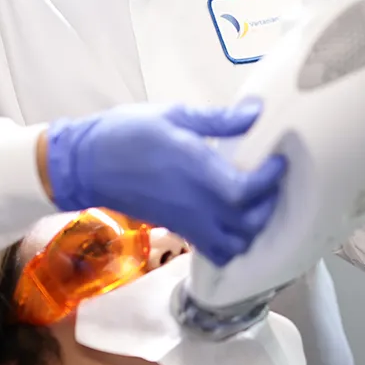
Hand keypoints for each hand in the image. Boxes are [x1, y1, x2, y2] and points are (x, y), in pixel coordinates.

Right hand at [41, 102, 285, 265]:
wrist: (86, 164)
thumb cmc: (128, 132)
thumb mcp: (173, 115)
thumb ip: (218, 120)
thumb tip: (255, 113)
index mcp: (197, 171)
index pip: (246, 190)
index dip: (270, 180)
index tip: (277, 160)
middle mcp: (196, 203)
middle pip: (247, 224)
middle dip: (267, 206)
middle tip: (269, 182)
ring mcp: (186, 221)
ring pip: (234, 245)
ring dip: (252, 229)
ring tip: (255, 205)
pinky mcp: (178, 229)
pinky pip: (214, 251)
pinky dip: (232, 245)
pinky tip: (234, 222)